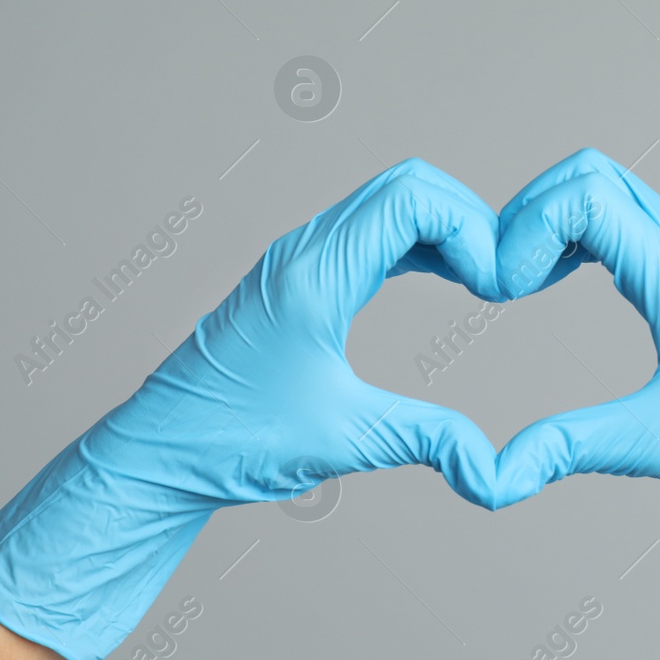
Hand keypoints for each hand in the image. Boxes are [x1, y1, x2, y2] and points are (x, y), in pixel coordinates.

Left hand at [0, 159, 506, 659]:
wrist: (158, 452)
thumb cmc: (230, 441)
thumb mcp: (345, 440)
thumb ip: (428, 441)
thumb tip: (498, 474)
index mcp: (316, 274)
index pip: (412, 196)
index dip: (473, 228)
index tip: (497, 289)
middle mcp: (305, 251)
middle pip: (408, 185)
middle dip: (470, 221)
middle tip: (501, 282)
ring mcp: (299, 260)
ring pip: (389, 203)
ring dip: (445, 228)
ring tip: (483, 281)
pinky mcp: (299, 279)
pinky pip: (371, 232)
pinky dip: (418, 243)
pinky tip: (447, 280)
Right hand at [493, 149, 659, 654]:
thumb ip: (573, 448)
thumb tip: (498, 475)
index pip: (587, 195)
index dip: (527, 229)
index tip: (504, 292)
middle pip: (590, 172)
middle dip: (529, 214)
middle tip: (503, 280)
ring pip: (610, 186)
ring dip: (554, 219)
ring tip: (524, 282)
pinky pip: (627, 215)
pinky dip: (580, 231)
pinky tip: (562, 282)